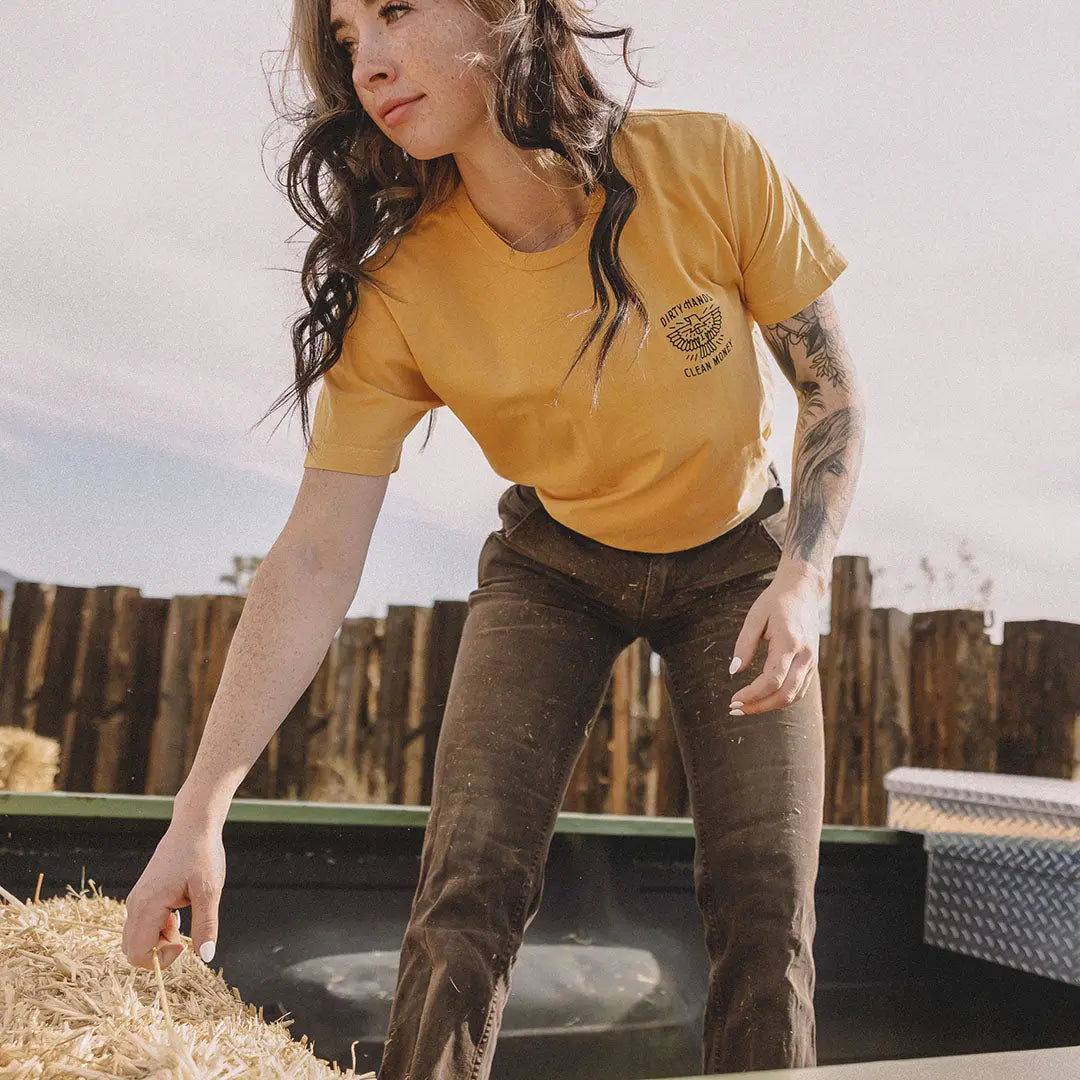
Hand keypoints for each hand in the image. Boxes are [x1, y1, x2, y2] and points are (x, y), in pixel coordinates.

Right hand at [121, 820, 225, 970]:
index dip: (161, 960)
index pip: (138, 955)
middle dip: (158, 953)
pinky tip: (178, 912)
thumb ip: (206, 925)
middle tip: (183, 935)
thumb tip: (206, 956)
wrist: (193, 826)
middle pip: (133, 951)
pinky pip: (142, 925)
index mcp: (147, 906)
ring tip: (182, 920)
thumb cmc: (201, 855)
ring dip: (159, 940)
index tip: (185, 944)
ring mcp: (136, 900)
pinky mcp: (142, 896)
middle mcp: (135, 905)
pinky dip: (158, 928)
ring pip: (137, 939)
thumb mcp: (210, 891)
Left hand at [727, 569, 821, 715]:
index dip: (752, 694)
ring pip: (794, 696)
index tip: (734, 699)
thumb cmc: (775, 601)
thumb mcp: (755, 617)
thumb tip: (734, 671)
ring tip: (746, 707)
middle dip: (759, 706)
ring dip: (769, 706)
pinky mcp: (812, 664)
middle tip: (735, 708)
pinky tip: (762, 698)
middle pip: (785, 694)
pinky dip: (781, 698)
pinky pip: (799, 689)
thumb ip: (744, 644)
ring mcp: (812, 661)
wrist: (804, 590)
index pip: (772, 680)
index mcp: (790, 642)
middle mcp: (805, 655)